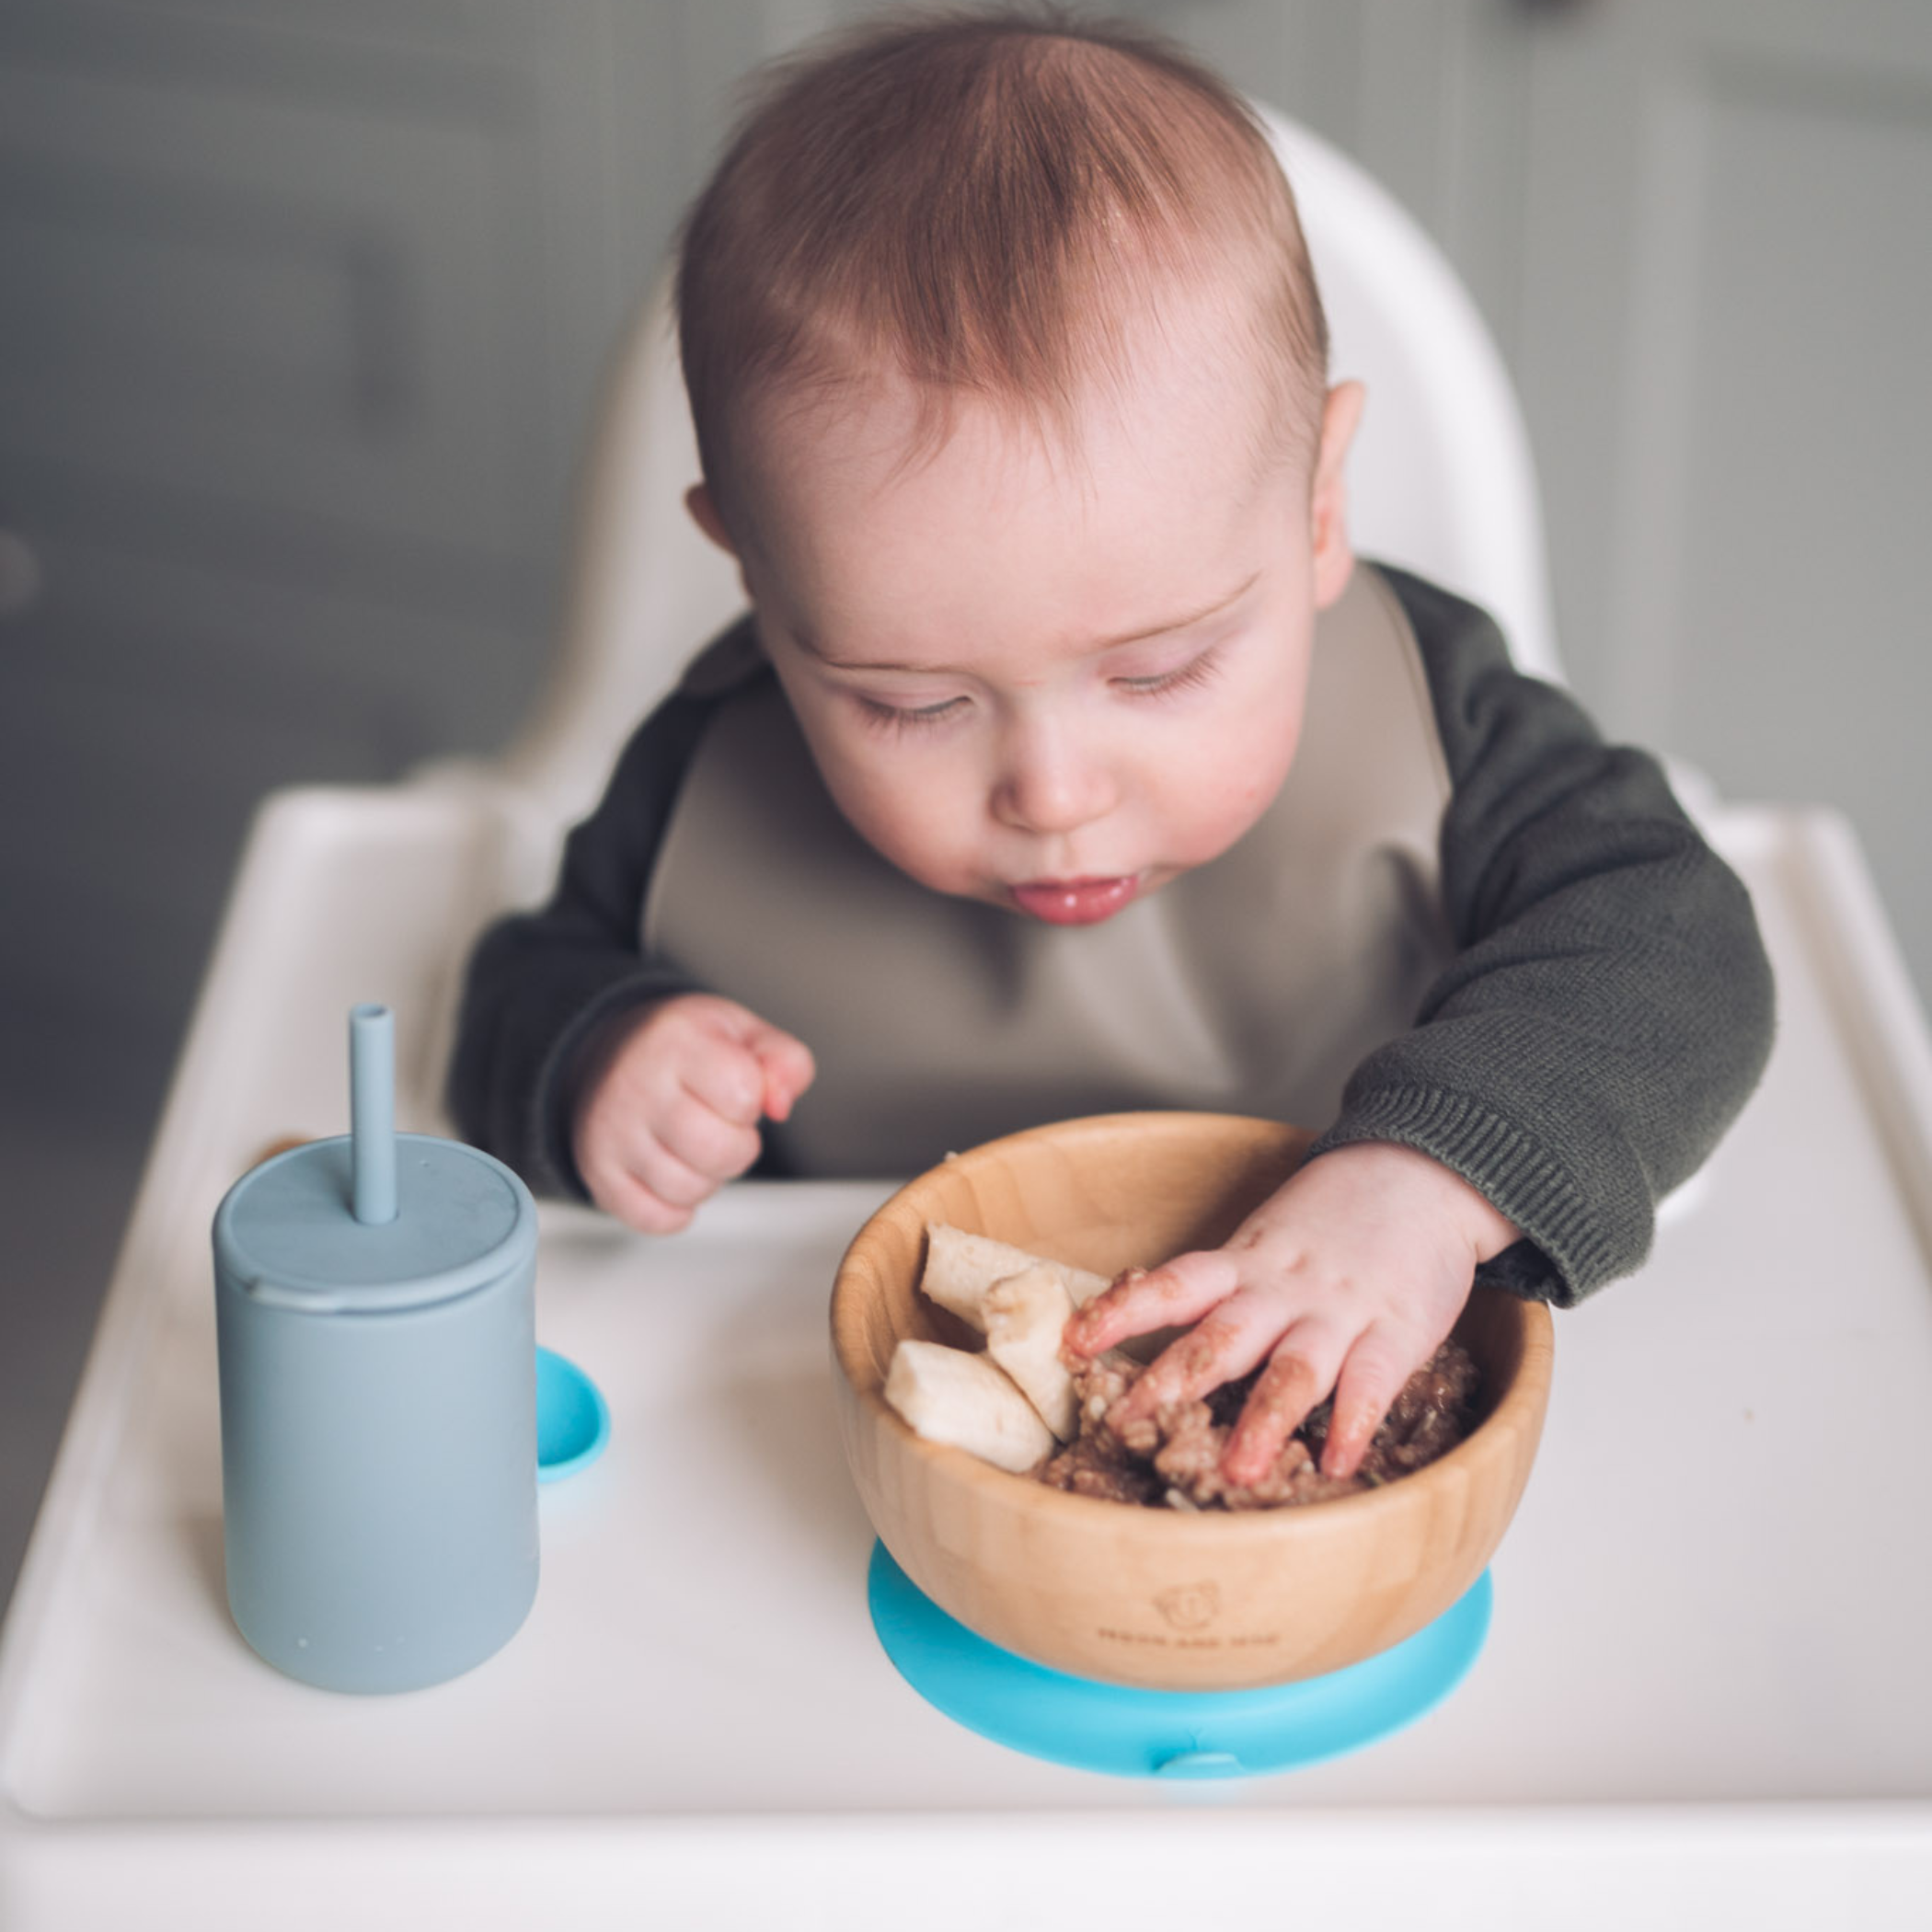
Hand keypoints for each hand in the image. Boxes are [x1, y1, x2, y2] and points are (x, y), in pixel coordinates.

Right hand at [571, 994, 814, 1234]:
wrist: (609, 1055)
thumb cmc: (681, 1048)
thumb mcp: (741, 1032)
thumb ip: (784, 1060)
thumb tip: (780, 1104)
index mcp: (677, 1041)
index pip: (745, 1095)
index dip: (753, 1101)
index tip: (736, 1090)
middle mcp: (636, 1085)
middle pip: (720, 1152)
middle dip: (738, 1147)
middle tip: (721, 1125)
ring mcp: (611, 1133)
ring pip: (688, 1190)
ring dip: (707, 1177)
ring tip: (693, 1145)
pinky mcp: (598, 1173)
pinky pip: (655, 1219)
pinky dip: (675, 1208)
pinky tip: (672, 1171)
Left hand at [1062, 1143, 1517, 1482]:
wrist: (1421, 1173)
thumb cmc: (1334, 1219)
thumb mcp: (1266, 1241)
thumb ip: (1226, 1289)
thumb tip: (1163, 1346)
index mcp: (1243, 1265)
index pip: (1171, 1285)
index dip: (1121, 1311)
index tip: (1074, 1340)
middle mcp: (1280, 1290)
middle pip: (1219, 1338)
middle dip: (1171, 1384)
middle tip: (1128, 1424)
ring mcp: (1338, 1312)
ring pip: (1293, 1371)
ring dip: (1263, 1424)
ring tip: (1238, 1475)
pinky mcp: (1395, 1331)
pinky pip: (1371, 1384)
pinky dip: (1353, 1425)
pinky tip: (1336, 1463)